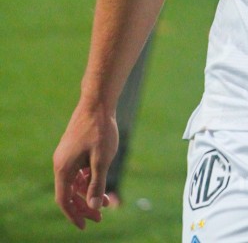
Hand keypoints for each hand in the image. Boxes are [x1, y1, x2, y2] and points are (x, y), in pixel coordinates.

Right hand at [53, 103, 118, 228]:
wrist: (98, 101)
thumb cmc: (100, 129)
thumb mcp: (102, 160)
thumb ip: (97, 184)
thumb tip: (93, 207)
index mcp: (63, 168)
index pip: (64, 200)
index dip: (74, 215)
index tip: (85, 226)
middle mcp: (61, 163)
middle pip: (69, 193)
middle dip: (84, 206)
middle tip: (100, 217)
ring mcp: (66, 154)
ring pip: (75, 181)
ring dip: (88, 192)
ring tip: (106, 200)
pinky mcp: (73, 148)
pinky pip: (78, 170)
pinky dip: (88, 178)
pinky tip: (100, 180)